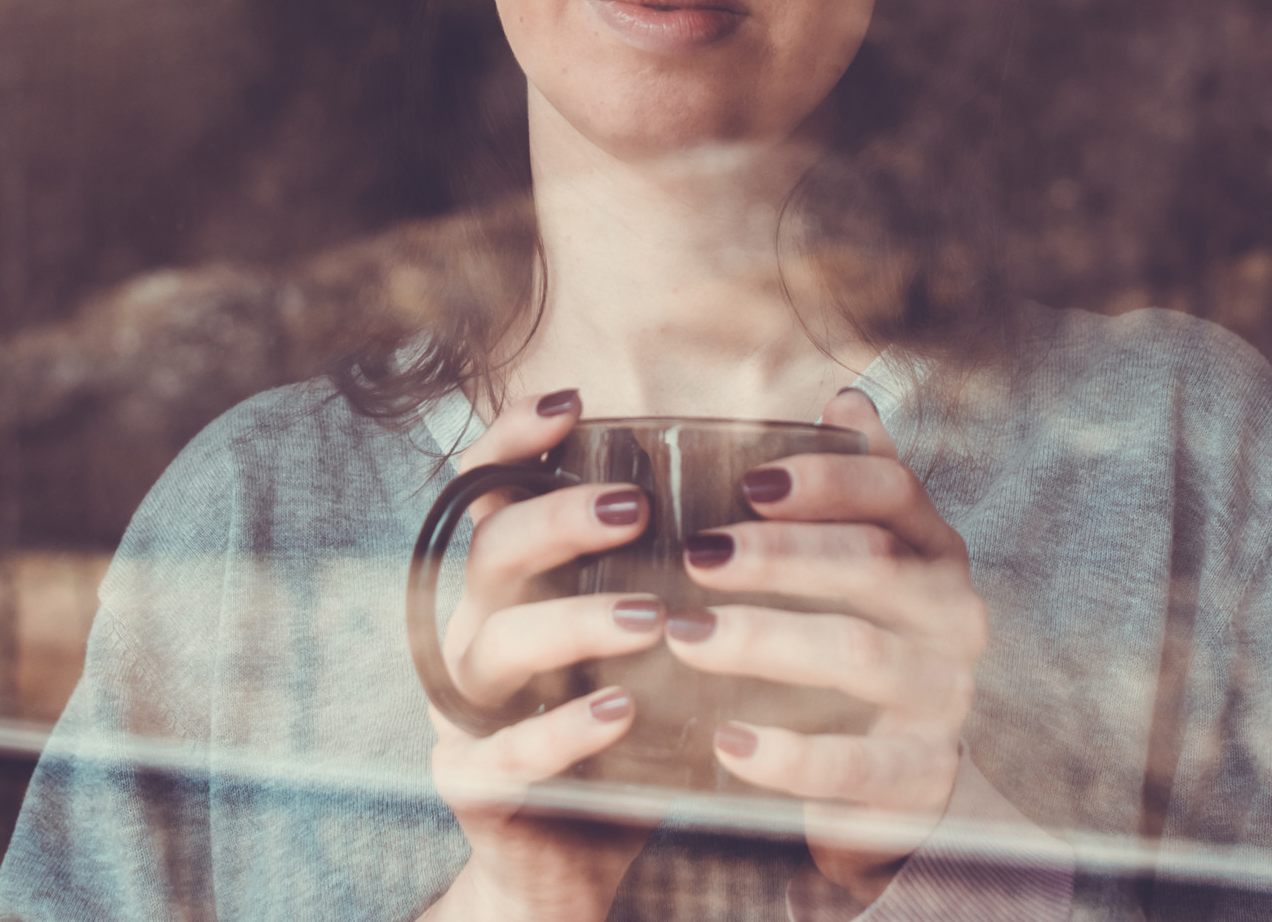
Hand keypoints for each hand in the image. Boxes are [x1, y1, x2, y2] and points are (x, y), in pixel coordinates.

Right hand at [420, 392, 670, 921]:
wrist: (576, 866)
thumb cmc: (633, 733)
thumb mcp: (660, 642)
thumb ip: (702, 560)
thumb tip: (807, 445)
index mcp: (511, 586)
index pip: (490, 492)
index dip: (515, 441)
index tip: (573, 404)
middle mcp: (476, 633)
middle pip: (487, 553)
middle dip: (554, 520)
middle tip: (633, 510)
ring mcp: (464, 712)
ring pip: (493, 646)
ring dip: (571, 624)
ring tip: (650, 620)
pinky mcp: (474, 787)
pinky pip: (504, 753)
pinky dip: (561, 731)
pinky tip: (620, 715)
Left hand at [668, 385, 989, 906]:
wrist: (904, 780)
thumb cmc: (866, 647)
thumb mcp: (865, 568)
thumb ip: (852, 489)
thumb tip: (846, 398)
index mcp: (935, 550)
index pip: (896, 492)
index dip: (827, 480)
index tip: (748, 484)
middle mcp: (953, 614)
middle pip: (870, 564)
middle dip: (777, 556)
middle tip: (694, 556)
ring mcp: (945, 696)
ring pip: (858, 651)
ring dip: (764, 640)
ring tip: (685, 637)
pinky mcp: (922, 776)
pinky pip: (856, 765)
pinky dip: (789, 755)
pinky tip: (728, 740)